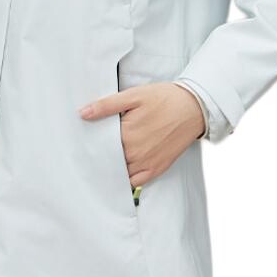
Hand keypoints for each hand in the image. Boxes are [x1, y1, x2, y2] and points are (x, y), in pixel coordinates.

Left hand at [78, 82, 204, 187]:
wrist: (194, 107)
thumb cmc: (164, 98)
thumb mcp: (134, 95)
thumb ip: (107, 106)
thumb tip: (83, 113)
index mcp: (126, 135)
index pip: (98, 145)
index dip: (90, 143)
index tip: (83, 140)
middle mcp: (135, 153)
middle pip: (107, 160)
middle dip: (99, 156)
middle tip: (90, 151)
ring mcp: (147, 163)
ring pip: (119, 173)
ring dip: (110, 169)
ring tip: (101, 162)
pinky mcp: (157, 168)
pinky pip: (136, 182)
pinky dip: (126, 179)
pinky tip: (120, 172)